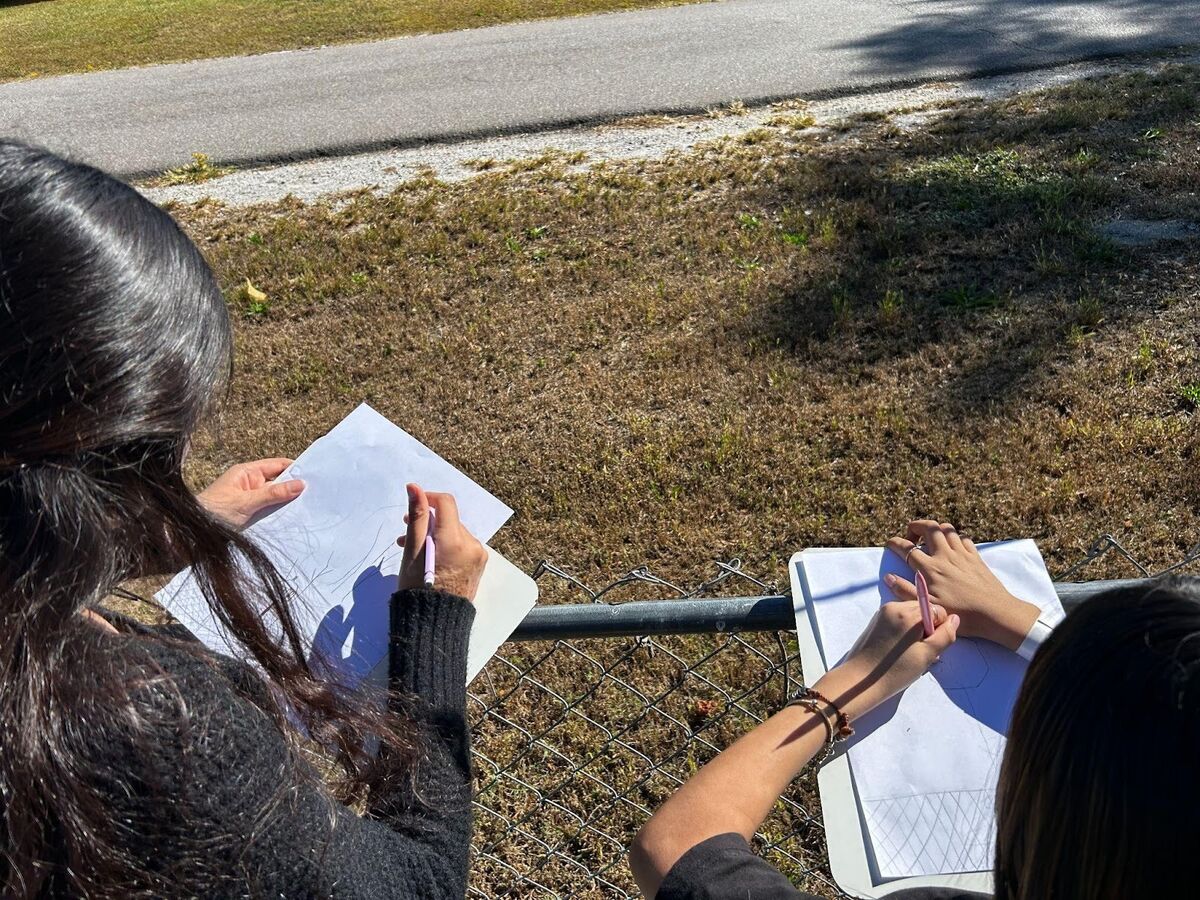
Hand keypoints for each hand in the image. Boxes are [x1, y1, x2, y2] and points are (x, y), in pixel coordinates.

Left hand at [197, 458, 304, 529]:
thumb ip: (274, 494)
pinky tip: (293, 519)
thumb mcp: (247, 502)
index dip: (295, 468)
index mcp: (247, 473)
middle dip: (294, 488)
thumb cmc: (213, 513)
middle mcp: (250, 484)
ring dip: (287, 504)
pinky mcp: (251, 515)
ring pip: (275, 499)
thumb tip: (300, 484)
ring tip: (308, 507)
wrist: (193, 535)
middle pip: (278, 482)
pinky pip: (270, 511)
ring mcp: (251, 500)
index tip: (314, 475)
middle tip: (315, 494)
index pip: (277, 465)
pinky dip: (280, 515)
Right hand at [397, 484, 487, 601]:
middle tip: (405, 535)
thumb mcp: (412, 550)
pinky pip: (462, 548)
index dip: (428, 499)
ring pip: (454, 535)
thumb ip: (417, 516)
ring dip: (435, 537)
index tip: (413, 507)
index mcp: (455, 539)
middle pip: (450, 521)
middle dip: (428, 524)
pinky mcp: (478, 567)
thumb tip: (414, 487)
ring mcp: (478, 557)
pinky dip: (446, 548)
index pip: (446, 503)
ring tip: (414, 550)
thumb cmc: (418, 588)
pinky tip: (431, 559)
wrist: (434, 623)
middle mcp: (472, 545)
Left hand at [814, 601, 959, 720]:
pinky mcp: (875, 622)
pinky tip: (899, 651)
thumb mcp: (927, 655)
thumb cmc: (895, 671)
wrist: (860, 681)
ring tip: (910, 654)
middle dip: (927, 629)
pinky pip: (897, 620)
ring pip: (910, 616)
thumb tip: (955, 619)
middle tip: (921, 653)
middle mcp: (893, 607)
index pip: (937, 611)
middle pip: (923, 610)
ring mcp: (882, 613)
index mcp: (907, 612)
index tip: (931, 647)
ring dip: (915, 632)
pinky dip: (903, 632)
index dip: (939, 629)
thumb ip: (945, 635)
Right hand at [885, 520, 1039, 649]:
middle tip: (911, 536)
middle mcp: (945, 556)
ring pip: (947, 529)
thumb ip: (906, 591)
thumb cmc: (962, 613)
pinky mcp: (976, 557)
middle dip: (916, 526)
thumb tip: (888, 577)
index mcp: (930, 569)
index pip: (907, 548)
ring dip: (935, 529)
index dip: (895, 543)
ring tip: (930, 539)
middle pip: (929, 527)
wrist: (996, 612)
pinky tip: (952, 547)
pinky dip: (954, 537)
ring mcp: (962, 554)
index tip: (889, 544)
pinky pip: (963, 538)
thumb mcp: (929, 607)